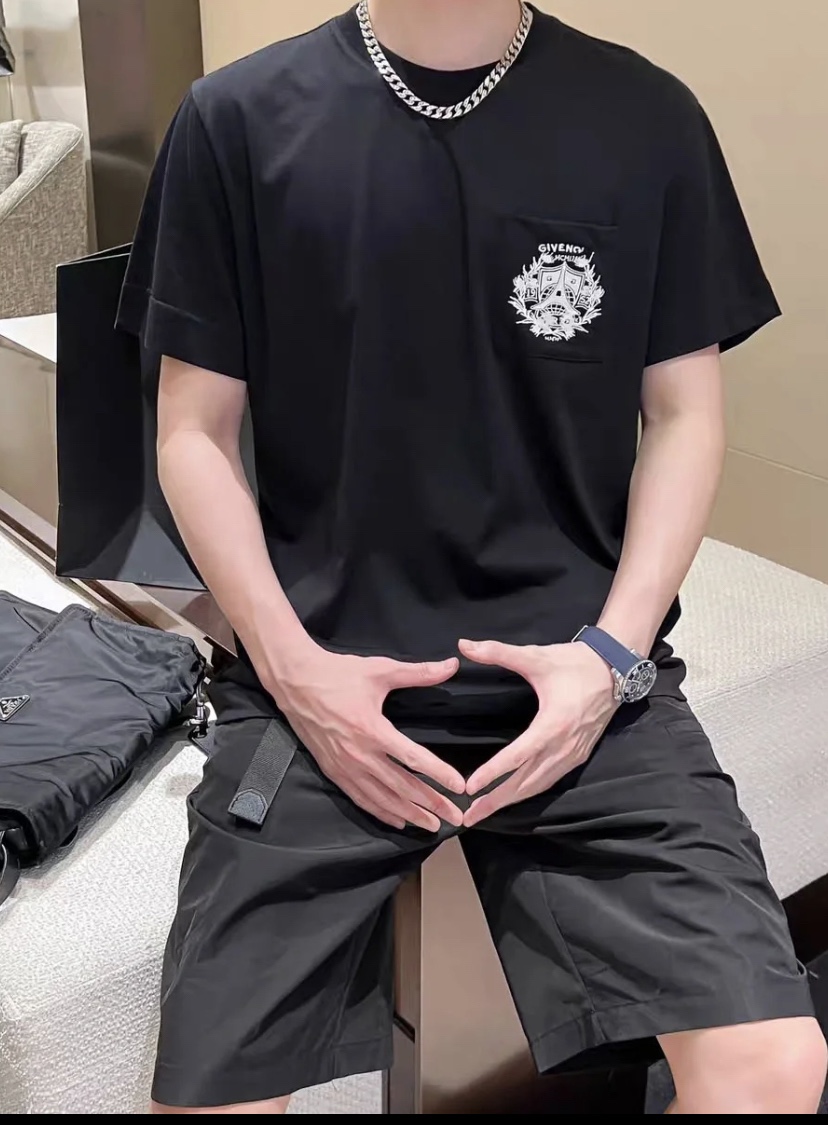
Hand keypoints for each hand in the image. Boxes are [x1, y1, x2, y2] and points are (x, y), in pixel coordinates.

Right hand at [266, 642, 464, 831]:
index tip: (459, 786)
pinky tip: (397, 820)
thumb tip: (451, 665)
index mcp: (373, 730)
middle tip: (454, 818)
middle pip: (402, 787)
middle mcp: (360, 754)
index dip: (439, 774)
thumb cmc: (337, 674)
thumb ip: (418, 672)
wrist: (294, 681)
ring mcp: (345, 766)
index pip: (413, 759)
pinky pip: (361, 798)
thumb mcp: (380, 670)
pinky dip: (381, 812)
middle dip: (431, 804)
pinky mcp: (333, 770)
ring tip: (431, 825)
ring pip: (382, 798)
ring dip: (409, 814)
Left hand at [458, 638, 617, 826]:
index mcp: (553, 724)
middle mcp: (564, 746)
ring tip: (484, 812)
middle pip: (525, 782)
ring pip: (538, 786)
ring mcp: (573, 754)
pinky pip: (550, 781)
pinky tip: (514, 797)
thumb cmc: (574, 662)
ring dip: (511, 801)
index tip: (470, 787)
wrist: (614, 668)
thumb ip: (498, 652)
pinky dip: (530, 792)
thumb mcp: (536, 656)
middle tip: (469, 817)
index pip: (517, 756)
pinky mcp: (579, 755)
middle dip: (496, 801)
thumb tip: (464, 645)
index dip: (492, 772)